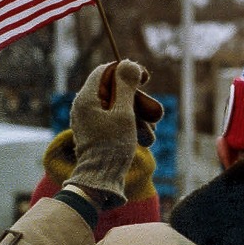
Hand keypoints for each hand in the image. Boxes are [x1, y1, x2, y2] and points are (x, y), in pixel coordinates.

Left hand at [65, 60, 157, 209]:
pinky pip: (117, 123)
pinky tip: (146, 140)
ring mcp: (91, 121)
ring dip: (140, 119)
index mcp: (87, 98)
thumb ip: (126, 87)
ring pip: (121, 109)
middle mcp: (86, 107)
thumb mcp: (123, 113)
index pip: (106, 71)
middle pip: (116, 92)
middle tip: (157, 115)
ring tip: (152, 134)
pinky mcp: (98, 134)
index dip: (127, 71)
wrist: (99, 181)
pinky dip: (132, 128)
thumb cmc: (111, 147)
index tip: (146, 79)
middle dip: (140, 103)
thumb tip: (129, 63)